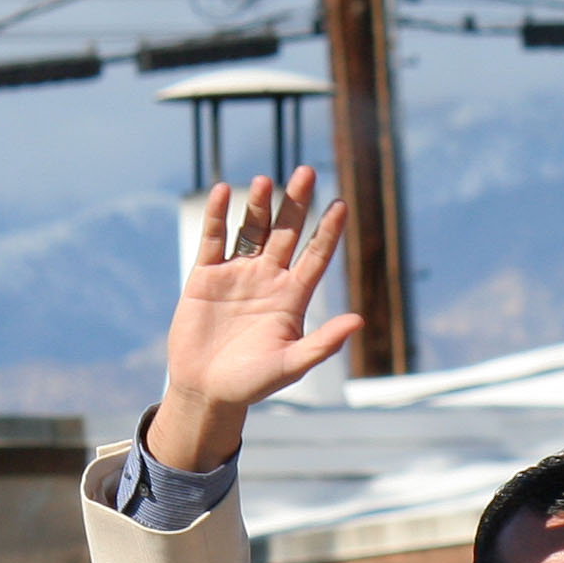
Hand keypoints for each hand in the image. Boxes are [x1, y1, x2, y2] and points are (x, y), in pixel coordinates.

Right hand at [148, 166, 362, 470]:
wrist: (208, 390)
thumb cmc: (253, 384)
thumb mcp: (292, 365)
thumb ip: (323, 343)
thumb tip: (358, 321)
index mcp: (292, 299)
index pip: (315, 257)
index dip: (328, 231)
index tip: (341, 204)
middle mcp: (268, 280)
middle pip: (286, 233)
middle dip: (296, 204)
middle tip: (307, 172)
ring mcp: (236, 275)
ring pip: (251, 230)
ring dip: (258, 205)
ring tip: (265, 181)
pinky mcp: (205, 277)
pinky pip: (213, 239)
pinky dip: (217, 216)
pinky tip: (224, 191)